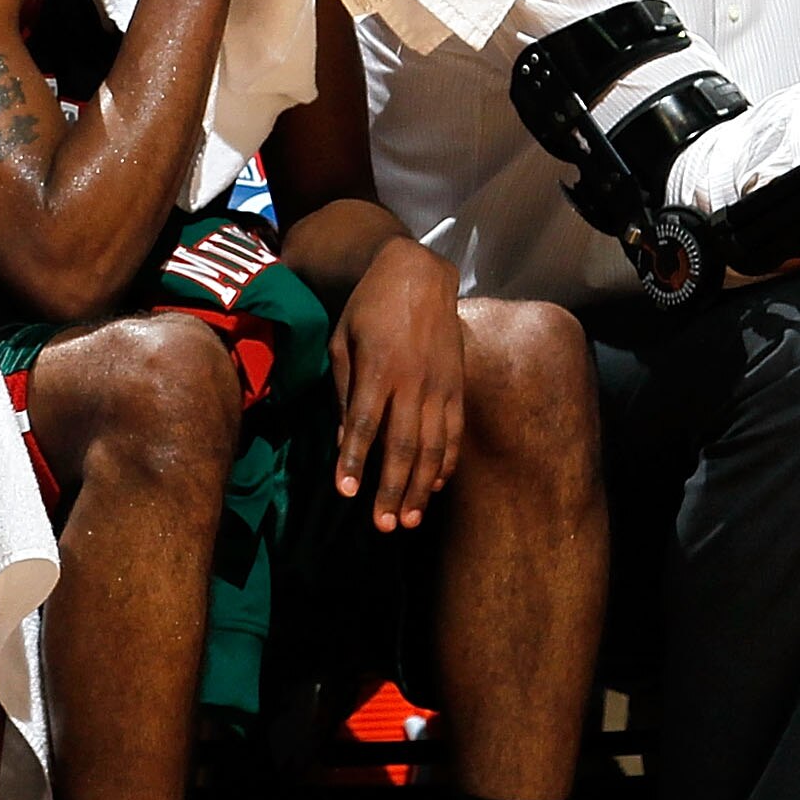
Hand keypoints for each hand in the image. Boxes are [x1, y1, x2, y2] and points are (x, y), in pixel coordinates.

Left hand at [328, 237, 464, 530]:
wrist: (419, 274)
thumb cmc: (369, 308)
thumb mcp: (342, 341)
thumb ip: (343, 392)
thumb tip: (344, 443)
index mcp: (379, 368)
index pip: (365, 424)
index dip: (356, 461)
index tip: (347, 493)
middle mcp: (413, 381)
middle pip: (403, 444)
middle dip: (392, 488)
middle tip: (383, 526)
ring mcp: (440, 385)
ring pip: (433, 445)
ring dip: (420, 486)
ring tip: (408, 519)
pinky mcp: (457, 386)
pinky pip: (453, 431)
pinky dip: (445, 462)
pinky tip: (434, 487)